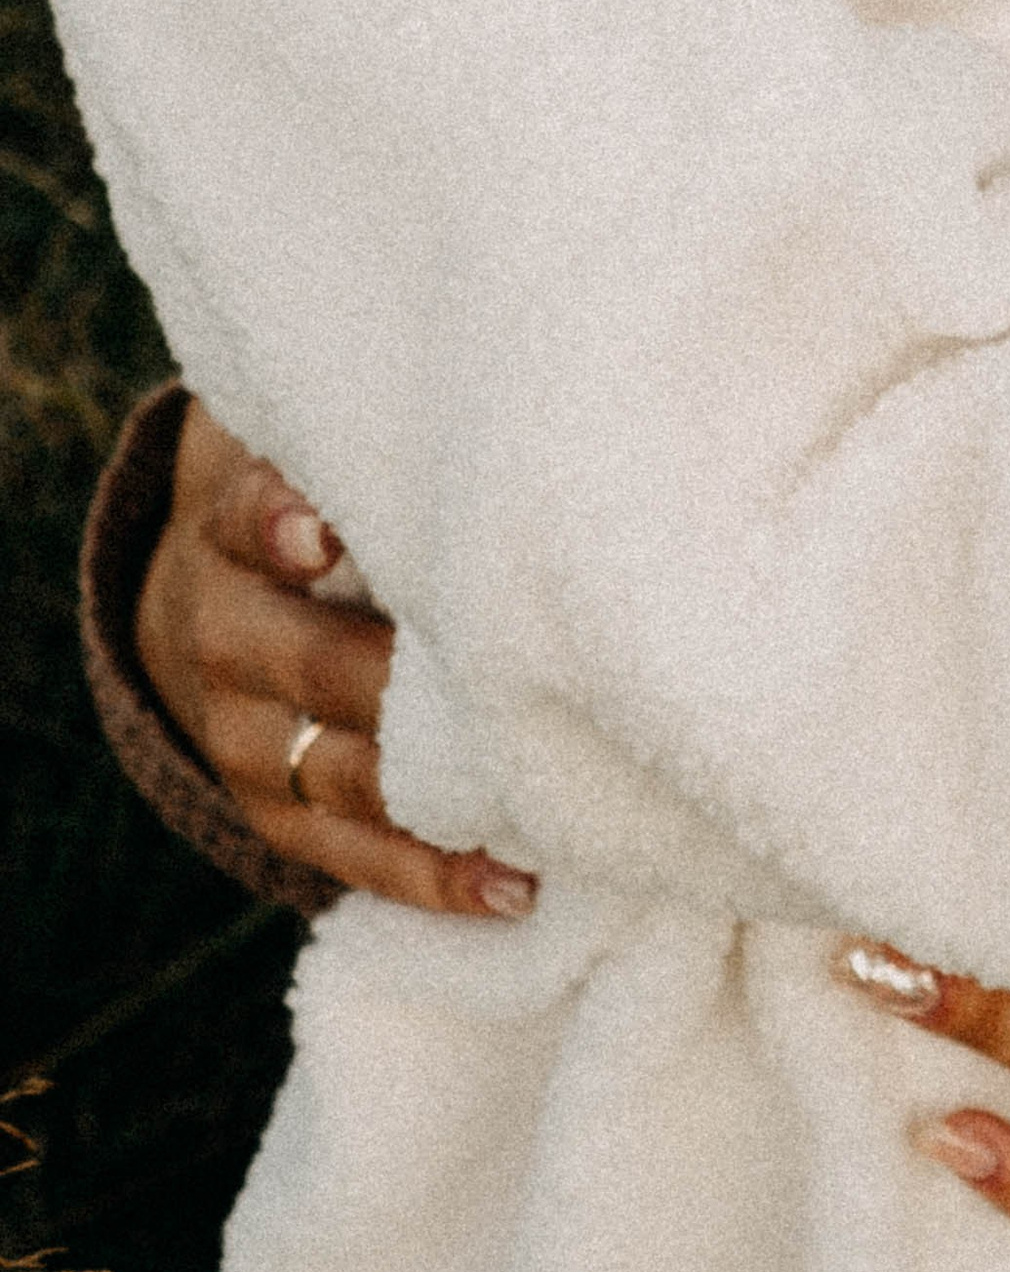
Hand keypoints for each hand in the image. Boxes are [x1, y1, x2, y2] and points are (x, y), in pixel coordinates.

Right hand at [133, 397, 535, 919]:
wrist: (209, 596)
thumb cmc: (326, 496)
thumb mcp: (320, 445)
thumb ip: (382, 429)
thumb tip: (510, 384)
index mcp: (233, 528)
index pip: (244, 516)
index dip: (280, 522)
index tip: (327, 530)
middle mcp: (224, 630)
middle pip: (309, 662)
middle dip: (400, 678)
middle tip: (510, 683)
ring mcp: (238, 735)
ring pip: (334, 774)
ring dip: (438, 800)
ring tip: (538, 816)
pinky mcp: (265, 811)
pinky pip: (347, 857)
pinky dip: (433, 875)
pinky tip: (516, 888)